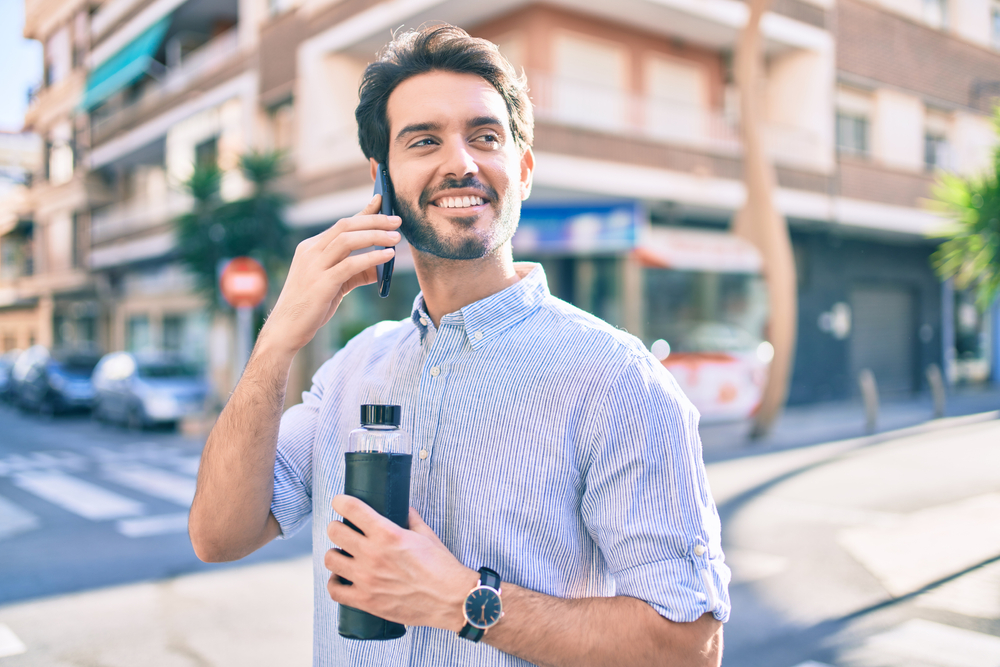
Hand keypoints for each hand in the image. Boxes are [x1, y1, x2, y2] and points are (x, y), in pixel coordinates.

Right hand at [258, 195, 400, 357]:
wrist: (286, 329)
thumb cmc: (311, 306)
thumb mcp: (334, 284)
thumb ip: (356, 272)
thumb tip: (384, 264)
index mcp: (311, 248)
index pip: (342, 224)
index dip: (364, 212)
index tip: (382, 202)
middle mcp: (310, 252)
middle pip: (346, 226)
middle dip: (374, 220)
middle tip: (397, 221)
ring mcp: (314, 266)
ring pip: (348, 240)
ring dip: (375, 236)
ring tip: (396, 238)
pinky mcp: (321, 283)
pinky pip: (350, 265)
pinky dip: (371, 258)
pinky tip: (387, 257)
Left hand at [325, 495, 477, 631]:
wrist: (450, 599)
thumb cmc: (441, 567)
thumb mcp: (426, 535)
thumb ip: (410, 518)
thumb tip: (402, 509)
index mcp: (388, 534)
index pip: (352, 509)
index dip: (341, 502)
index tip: (340, 502)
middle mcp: (373, 554)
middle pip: (335, 532)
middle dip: (338, 527)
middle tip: (344, 529)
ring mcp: (367, 579)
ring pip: (331, 559)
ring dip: (335, 554)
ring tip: (344, 555)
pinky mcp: (366, 601)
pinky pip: (335, 590)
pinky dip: (335, 583)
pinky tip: (342, 578)